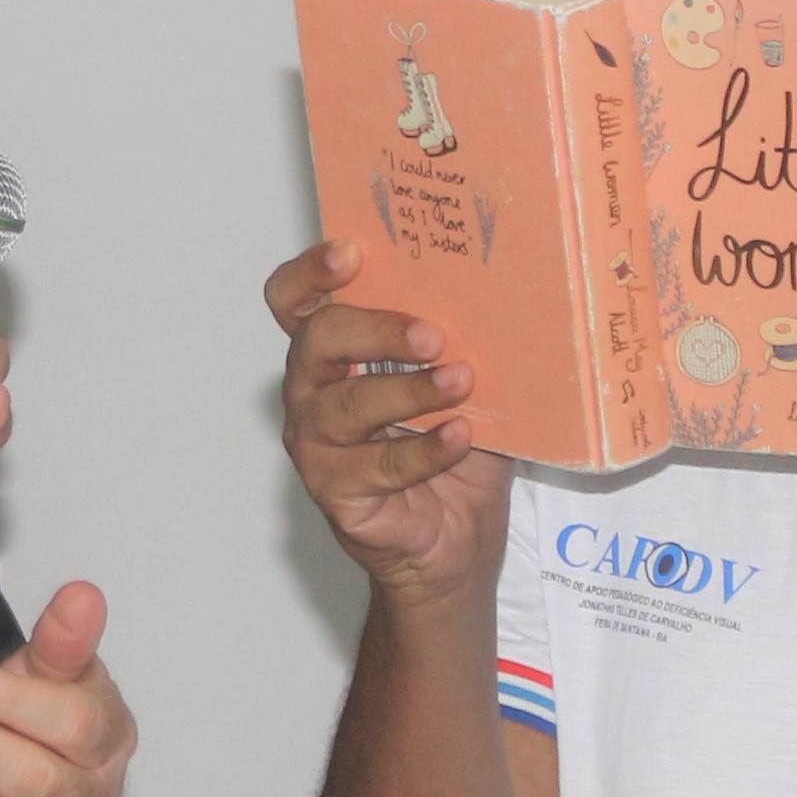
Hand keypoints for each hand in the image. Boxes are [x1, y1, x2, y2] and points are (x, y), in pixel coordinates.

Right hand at [265, 240, 513, 609]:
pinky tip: (461, 435)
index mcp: (331, 352)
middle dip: (375, 329)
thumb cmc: (451, 451)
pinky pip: (378, 466)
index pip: (294, 300)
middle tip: (432, 334)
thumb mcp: (461, 383)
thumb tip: (502, 297)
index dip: (311, 272)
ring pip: (347, 406)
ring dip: (409, 391)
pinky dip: (425, 449)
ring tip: (461, 382)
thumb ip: (461, 343)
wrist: (455, 542)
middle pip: (316, 340)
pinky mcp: (336, 493)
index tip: (351, 254)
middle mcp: (311, 392)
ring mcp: (316, 445)